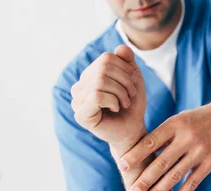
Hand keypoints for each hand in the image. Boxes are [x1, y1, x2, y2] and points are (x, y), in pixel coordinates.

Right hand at [70, 45, 152, 188]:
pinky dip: (113, 100)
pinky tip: (116, 108)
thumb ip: (127, 61)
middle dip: (124, 81)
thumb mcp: (133, 78)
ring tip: (124, 103)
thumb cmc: (131, 105)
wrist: (133, 129)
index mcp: (89, 76)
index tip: (132, 85)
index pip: (106, 58)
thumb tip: (120, 48)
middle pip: (103, 68)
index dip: (125, 69)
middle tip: (130, 95)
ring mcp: (77, 101)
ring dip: (120, 92)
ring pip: (100, 81)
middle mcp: (79, 87)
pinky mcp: (80, 115)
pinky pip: (97, 95)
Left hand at [119, 104, 210, 190]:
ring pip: (176, 174)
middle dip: (145, 178)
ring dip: (160, 189)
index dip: (136, 154)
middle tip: (133, 189)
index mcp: (175, 124)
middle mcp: (187, 138)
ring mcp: (200, 151)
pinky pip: (193, 181)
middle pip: (162, 162)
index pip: (151, 141)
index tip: (123, 164)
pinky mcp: (210, 162)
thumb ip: (162, 136)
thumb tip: (139, 154)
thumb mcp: (178, 120)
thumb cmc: (196, 120)